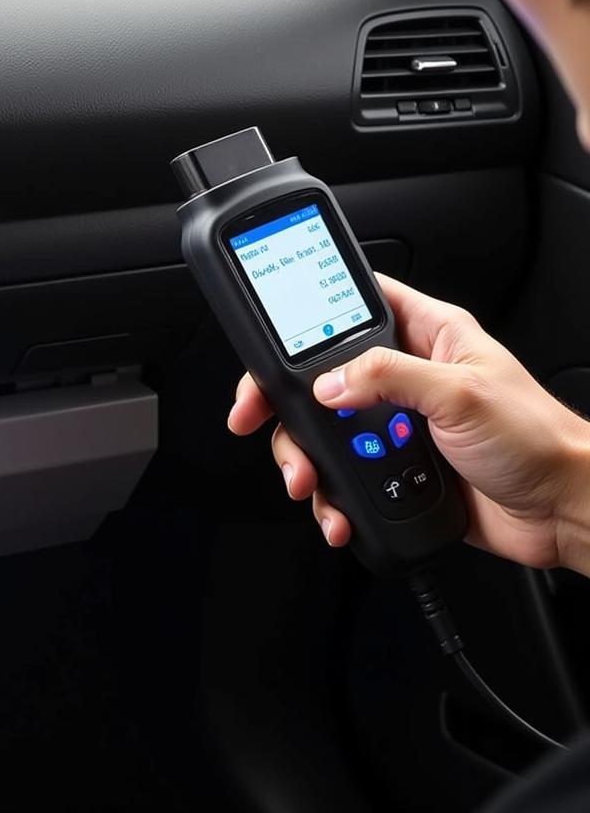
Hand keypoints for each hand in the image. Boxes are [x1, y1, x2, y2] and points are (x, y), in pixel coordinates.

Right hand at [228, 274, 589, 573]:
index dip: (303, 314)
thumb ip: (390, 376)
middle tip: (256, 419)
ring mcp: (394, 424)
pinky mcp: (392, 468)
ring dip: (304, 459)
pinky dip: (331, 497)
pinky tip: (338, 511)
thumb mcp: (461, 394)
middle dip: (284, 405)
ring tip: (310, 483)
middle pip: (317, 376)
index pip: (351, 305)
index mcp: (426, 336)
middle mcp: (403, 377)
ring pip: (322, 432)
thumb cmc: (537, 439)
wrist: (562, 511)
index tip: (266, 338)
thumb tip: (328, 381)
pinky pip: (342, 477)